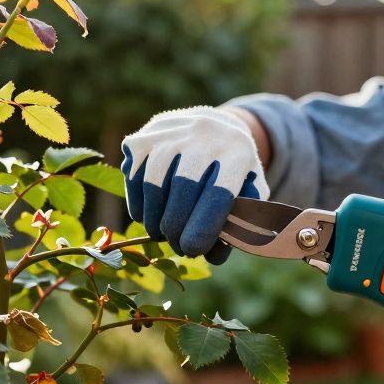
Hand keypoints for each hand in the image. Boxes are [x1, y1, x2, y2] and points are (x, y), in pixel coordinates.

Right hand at [120, 106, 268, 263]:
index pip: (219, 193)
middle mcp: (204, 134)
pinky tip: (149, 217)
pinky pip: (133, 179)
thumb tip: (213, 256)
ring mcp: (169, 133)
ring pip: (153, 185)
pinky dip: (138, 206)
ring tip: (164, 235)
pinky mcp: (142, 138)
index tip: (193, 250)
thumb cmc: (233, 173)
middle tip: (180, 248)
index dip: (204, 226)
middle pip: (183, 188)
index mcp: (237, 152)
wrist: (213, 128)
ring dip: (155, 220)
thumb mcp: (249, 193)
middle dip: (177, 227)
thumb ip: (239, 225)